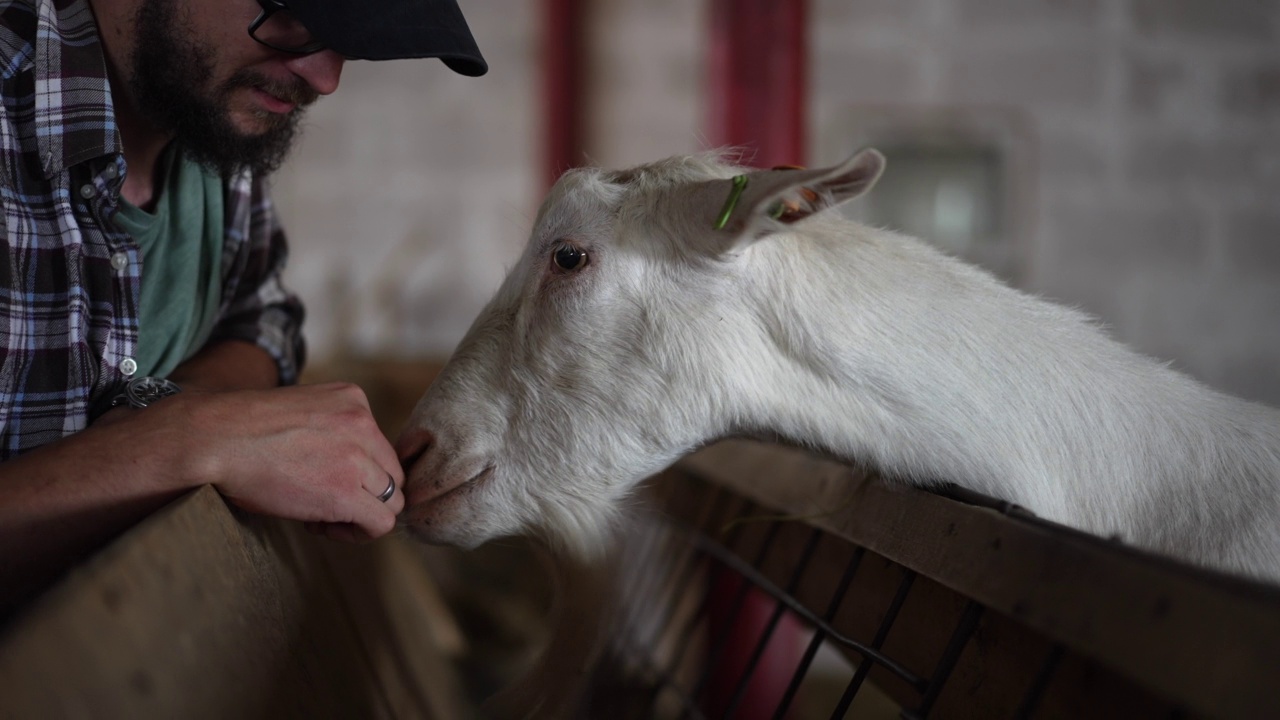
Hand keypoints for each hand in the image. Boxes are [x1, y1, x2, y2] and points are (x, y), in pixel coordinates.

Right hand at [157, 382, 403, 540]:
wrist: (215, 438)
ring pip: (392, 500)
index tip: (326, 481)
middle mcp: (363, 422)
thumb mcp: (301, 413)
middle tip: (326, 505)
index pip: (381, 448)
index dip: (360, 473)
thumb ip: (333, 432)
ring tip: (321, 517)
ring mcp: (358, 455)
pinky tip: (322, 526)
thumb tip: (348, 472)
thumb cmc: (243, 432)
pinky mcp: (346, 490)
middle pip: (392, 474)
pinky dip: (359, 533)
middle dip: (365, 495)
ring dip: (361, 514)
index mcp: (353, 399)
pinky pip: (381, 522)